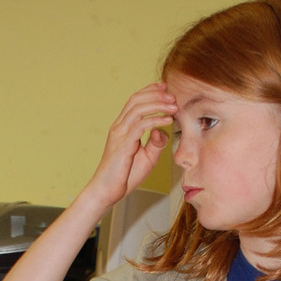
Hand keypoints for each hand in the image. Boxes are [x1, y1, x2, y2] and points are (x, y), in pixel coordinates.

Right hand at [86, 83, 176, 209]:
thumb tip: (162, 130)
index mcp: (122, 127)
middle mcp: (119, 127)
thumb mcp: (147, 157)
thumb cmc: (125, 176)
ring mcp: (119, 134)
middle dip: (156, 94)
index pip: (135, 101)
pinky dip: (155, 120)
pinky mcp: (123, 145)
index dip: (150, 91)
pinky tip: (167, 121)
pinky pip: (140, 126)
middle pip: (136, 99)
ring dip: (158, 104)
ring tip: (174, 106)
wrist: (107, 192)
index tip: (165, 88)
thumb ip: (156, 143)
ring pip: (138, 109)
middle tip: (174, 96)